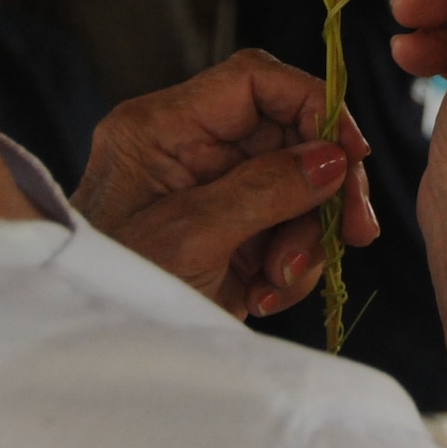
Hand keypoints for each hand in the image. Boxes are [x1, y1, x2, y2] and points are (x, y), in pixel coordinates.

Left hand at [72, 50, 380, 319]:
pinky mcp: (228, 232)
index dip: (313, 103)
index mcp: (162, 128)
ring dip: (305, 238)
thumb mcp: (189, 238)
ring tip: (277, 283)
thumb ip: (263, 190)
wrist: (89, 366)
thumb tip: (331, 158)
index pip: (254, 81)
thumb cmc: (117, 289)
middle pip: (288, 135)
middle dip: (324, 188)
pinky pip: (285, 229)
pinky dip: (289, 266)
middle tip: (356, 231)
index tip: (351, 152)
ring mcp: (211, 191)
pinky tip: (260, 296)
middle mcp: (189, 149)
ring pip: (297, 188)